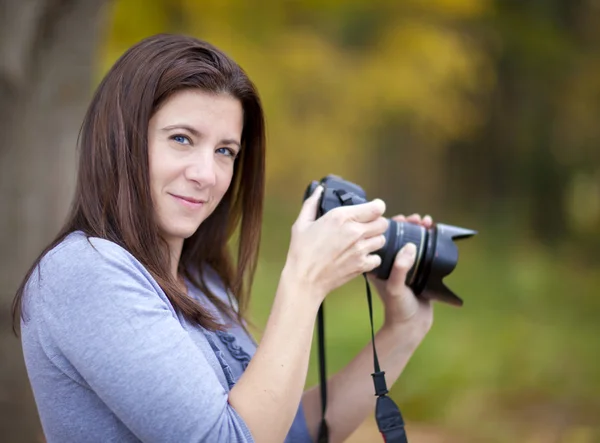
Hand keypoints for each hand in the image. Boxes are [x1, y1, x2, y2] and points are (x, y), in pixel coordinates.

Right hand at [284, 186, 388, 302]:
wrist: (304, 280)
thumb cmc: (301, 251)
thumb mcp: (301, 223)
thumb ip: (311, 203)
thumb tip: (319, 190)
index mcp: (341, 217)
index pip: (376, 207)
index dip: (377, 207)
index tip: (372, 210)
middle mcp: (355, 231)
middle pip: (383, 223)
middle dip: (376, 223)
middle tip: (366, 227)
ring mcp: (360, 249)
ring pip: (382, 240)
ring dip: (374, 240)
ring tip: (362, 242)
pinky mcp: (362, 265)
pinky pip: (377, 258)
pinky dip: (371, 258)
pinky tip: (360, 257)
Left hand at [368, 213, 433, 345]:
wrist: (411, 325)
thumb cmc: (397, 308)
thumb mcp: (395, 287)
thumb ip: (400, 268)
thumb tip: (410, 247)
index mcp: (378, 263)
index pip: (383, 238)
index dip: (392, 225)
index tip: (403, 218)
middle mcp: (388, 262)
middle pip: (398, 236)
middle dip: (409, 224)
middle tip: (418, 219)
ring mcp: (403, 265)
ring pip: (411, 241)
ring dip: (418, 229)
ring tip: (427, 222)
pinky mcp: (416, 269)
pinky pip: (421, 250)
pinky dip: (427, 239)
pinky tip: (432, 232)